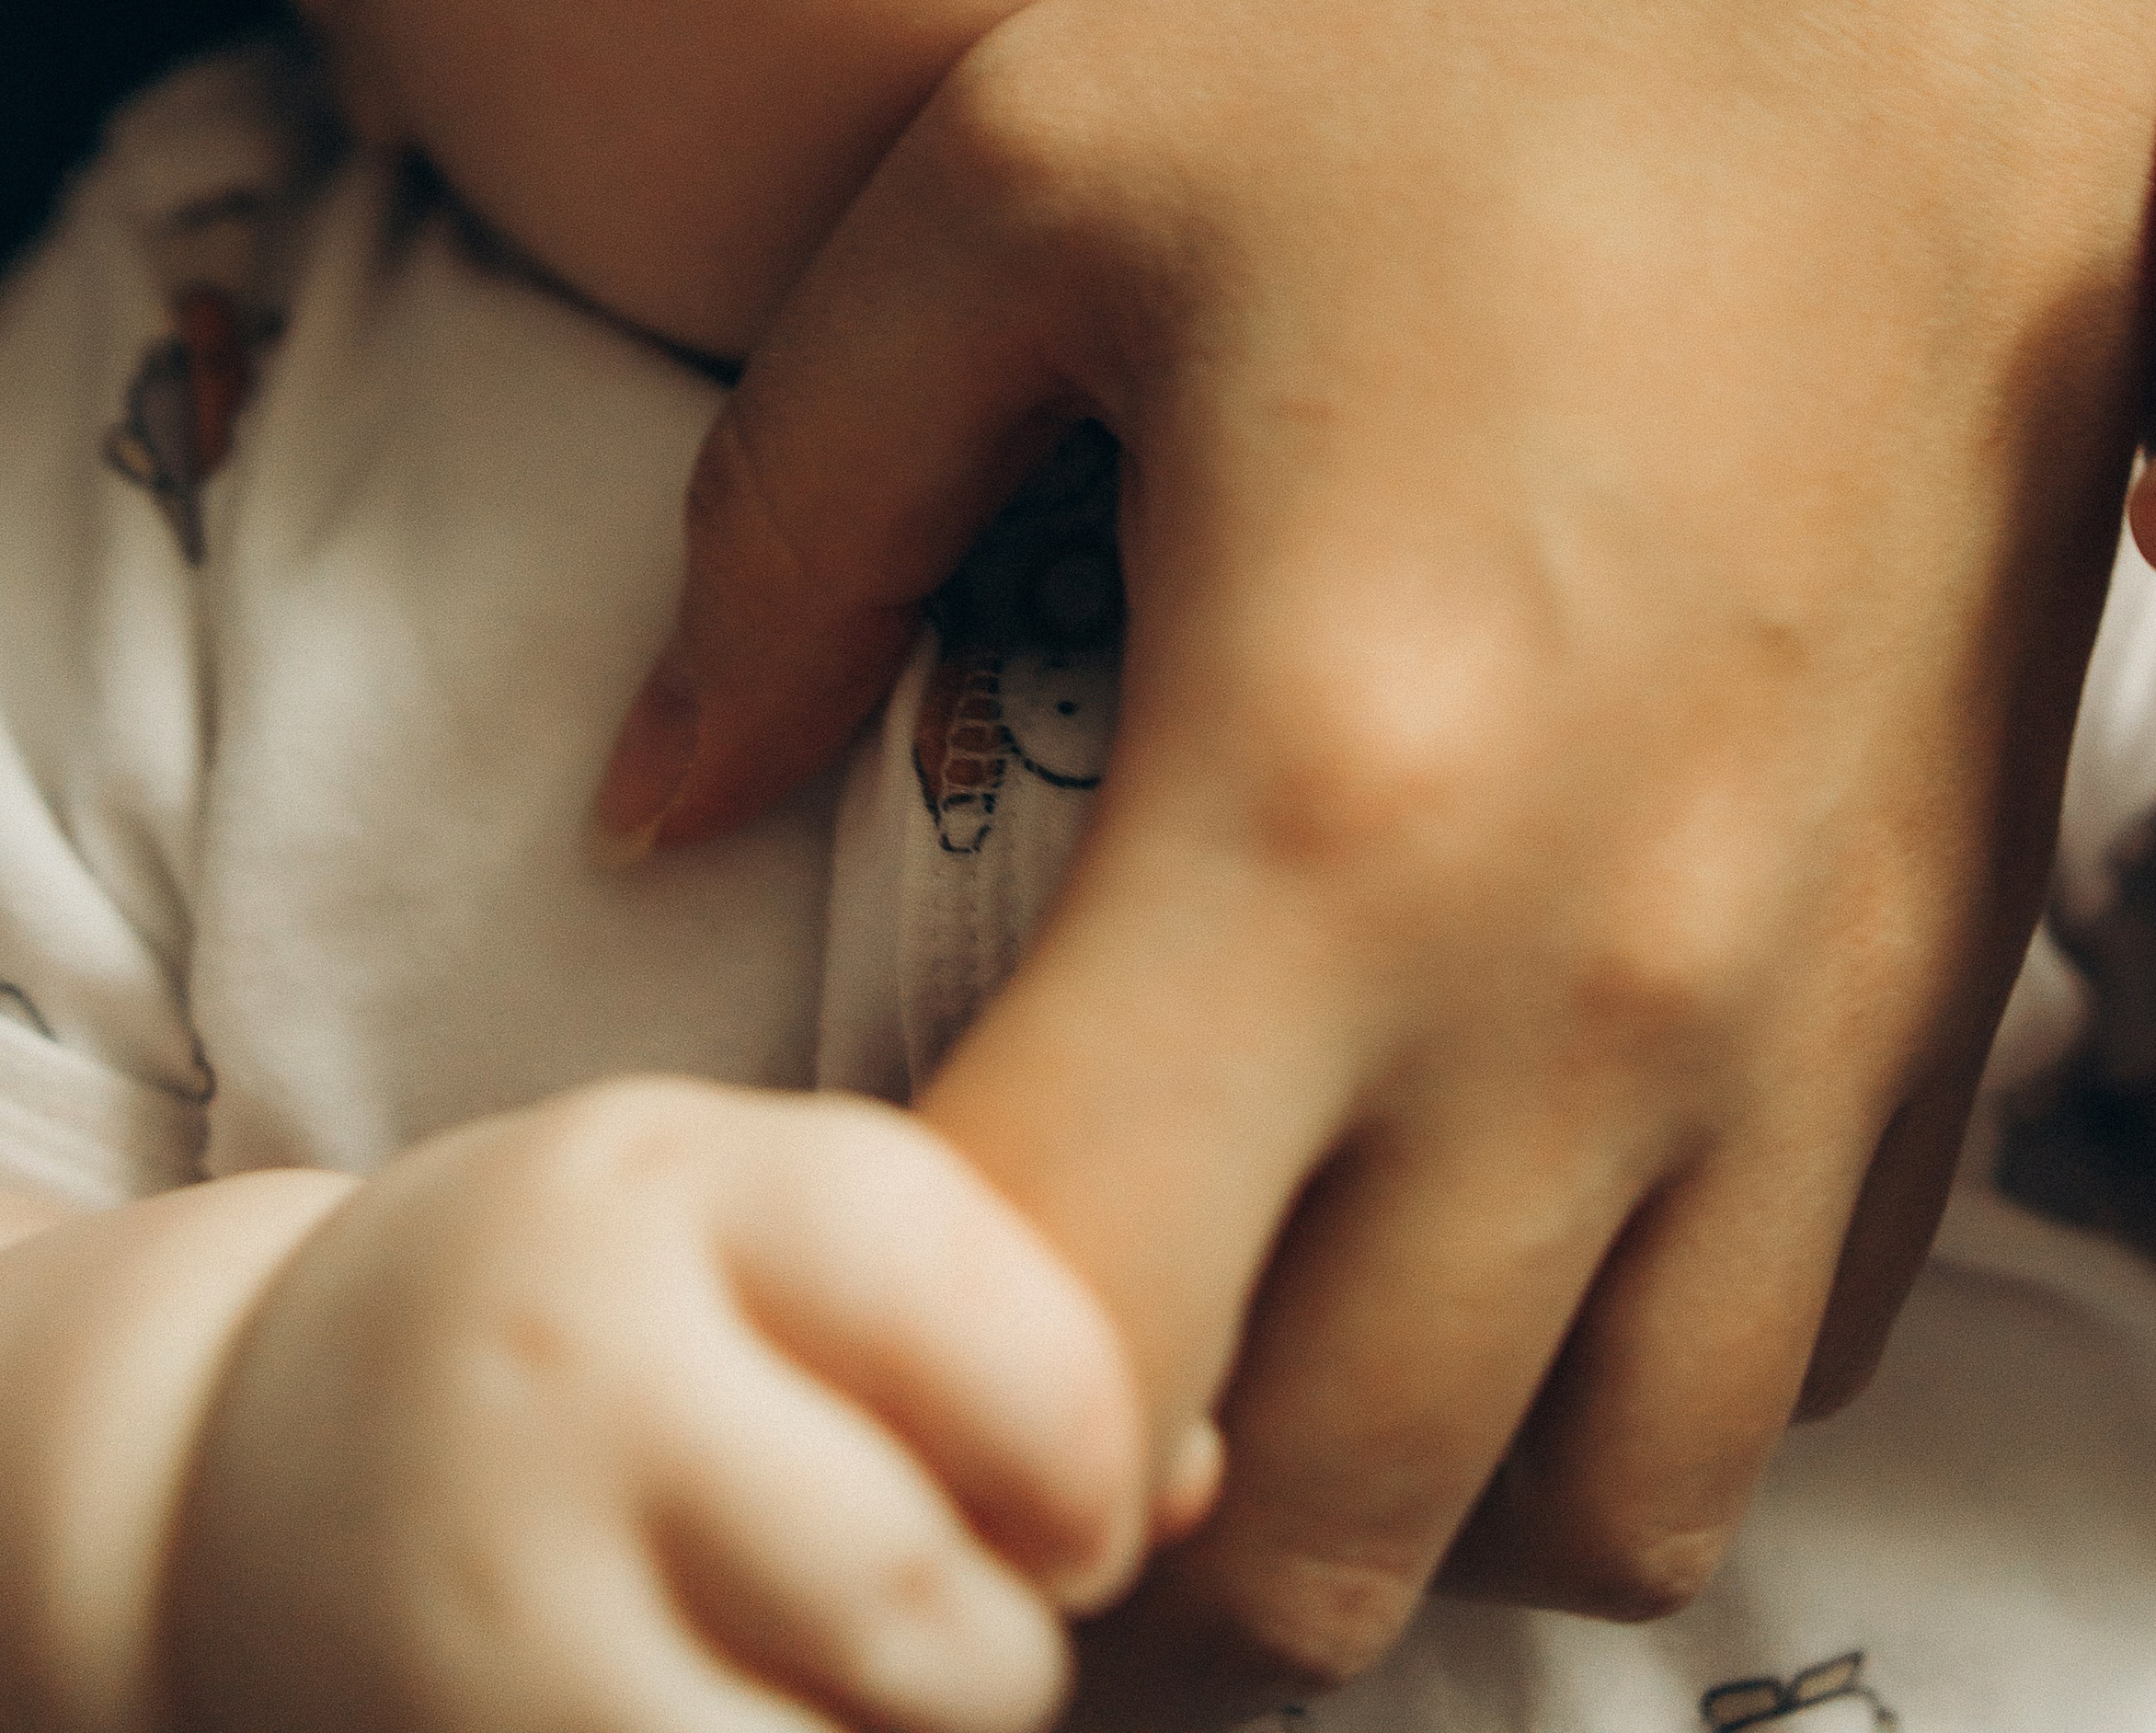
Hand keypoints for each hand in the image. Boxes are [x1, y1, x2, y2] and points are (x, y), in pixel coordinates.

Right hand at [168, 1084, 1142, 1732]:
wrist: (235, 1453)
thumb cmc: (591, 1311)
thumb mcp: (751, 1219)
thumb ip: (975, 1306)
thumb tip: (1208, 1486)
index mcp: (674, 1188)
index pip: (974, 1304)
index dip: (1086, 1436)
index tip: (1080, 1498)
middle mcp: (575, 1380)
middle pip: (922, 1590)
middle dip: (1005, 1650)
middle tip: (975, 1628)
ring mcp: (499, 1604)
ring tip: (861, 1689)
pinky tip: (770, 1715)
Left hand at [597, 0, 2155, 1712]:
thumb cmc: (1442, 26)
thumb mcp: (1018, 180)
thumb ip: (790, 520)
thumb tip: (660, 797)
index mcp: (1319, 782)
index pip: (1040, 1323)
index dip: (871, 1350)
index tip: (824, 1217)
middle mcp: (1593, 981)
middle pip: (1299, 1541)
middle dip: (1092, 1487)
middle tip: (1014, 1268)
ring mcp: (1810, 1012)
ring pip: (1586, 1522)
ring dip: (1372, 1473)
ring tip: (1263, 1275)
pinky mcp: (1951, 975)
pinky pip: (1777, 1362)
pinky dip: (1605, 1361)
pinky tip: (1496, 1172)